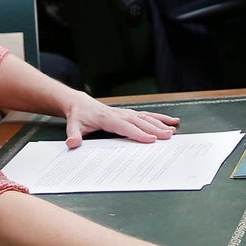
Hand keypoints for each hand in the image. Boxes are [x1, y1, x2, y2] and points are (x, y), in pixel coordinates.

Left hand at [63, 94, 177, 148]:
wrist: (80, 103)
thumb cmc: (79, 116)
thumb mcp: (73, 125)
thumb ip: (74, 134)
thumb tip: (72, 143)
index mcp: (107, 118)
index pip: (125, 127)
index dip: (138, 133)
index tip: (151, 140)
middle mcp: (120, 114)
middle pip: (140, 122)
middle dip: (155, 129)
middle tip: (168, 137)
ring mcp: (126, 112)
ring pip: (146, 117)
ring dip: (160, 123)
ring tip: (173, 130)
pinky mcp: (130, 113)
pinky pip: (147, 115)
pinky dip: (160, 117)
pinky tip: (172, 121)